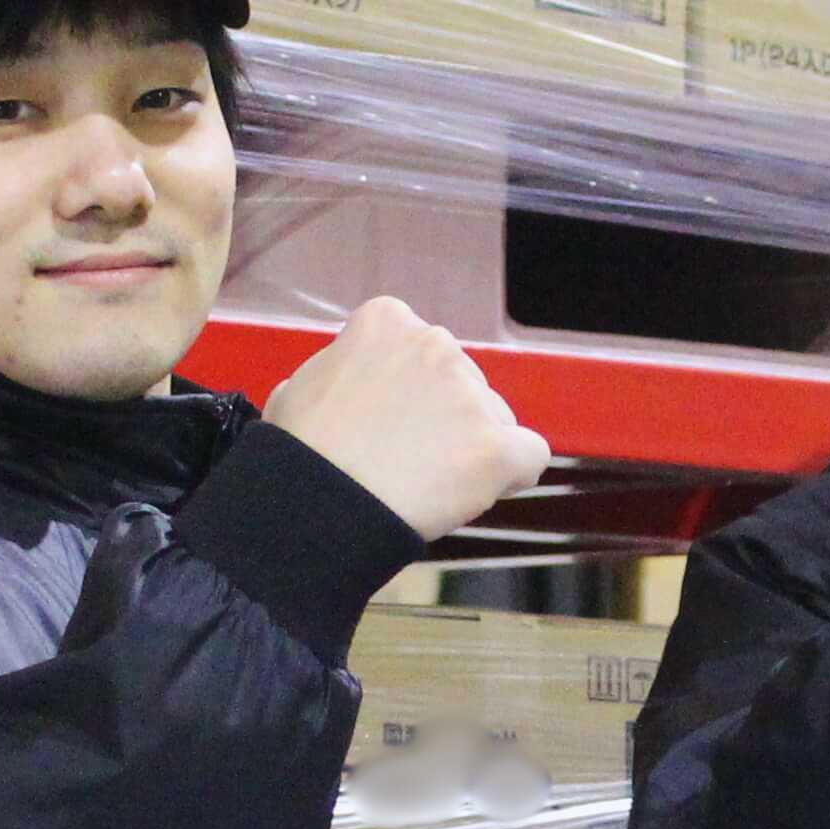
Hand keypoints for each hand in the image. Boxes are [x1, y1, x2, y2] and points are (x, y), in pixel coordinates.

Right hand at [270, 297, 552, 543]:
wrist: (314, 507)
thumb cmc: (299, 454)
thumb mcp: (300, 385)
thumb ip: (343, 369)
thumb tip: (352, 378)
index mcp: (388, 322)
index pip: (423, 351)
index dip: (411, 392)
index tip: (389, 423)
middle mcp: (436, 344)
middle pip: (465, 384)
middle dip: (445, 420)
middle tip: (405, 461)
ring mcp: (469, 394)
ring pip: (495, 420)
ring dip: (471, 450)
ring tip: (424, 485)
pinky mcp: (496, 446)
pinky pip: (530, 456)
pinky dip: (512, 476)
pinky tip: (478, 491)